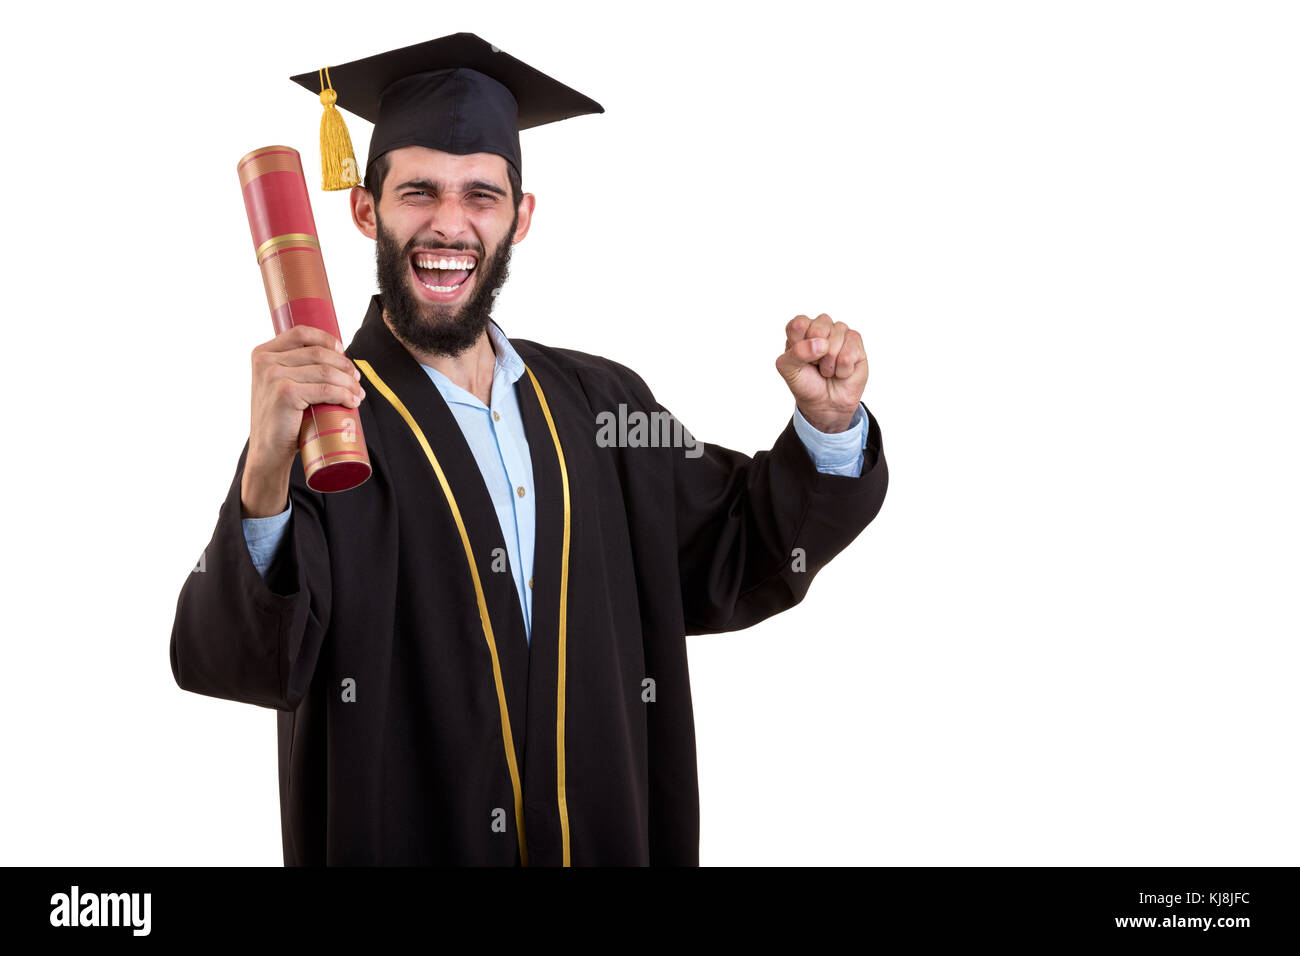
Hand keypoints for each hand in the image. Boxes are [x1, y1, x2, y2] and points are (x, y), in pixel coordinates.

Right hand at [241, 324, 363, 516]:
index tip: (343, 352)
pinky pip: (326, 389)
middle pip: (318, 353)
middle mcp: (265, 361)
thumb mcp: (280, 385)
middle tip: (357, 380)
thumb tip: (337, 357)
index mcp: (262, 354)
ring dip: (349, 382)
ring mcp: (274, 376)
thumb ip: (294, 368)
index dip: (327, 339)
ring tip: (358, 394)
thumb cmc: (281, 419)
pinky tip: (353, 402)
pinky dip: (344, 395)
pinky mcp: (285, 394)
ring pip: (326, 371)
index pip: (301, 333)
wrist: (267, 451)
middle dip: (345, 366)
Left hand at [774, 314, 868, 432]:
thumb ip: (796, 353)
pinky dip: (842, 369)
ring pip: (835, 342)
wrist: (825, 403)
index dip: (799, 346)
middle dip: (816, 356)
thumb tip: (821, 344)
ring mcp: (840, 331)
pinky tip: (841, 371)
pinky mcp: (856, 341)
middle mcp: (820, 325)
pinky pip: (849, 353)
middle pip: (818, 330)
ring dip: (829, 364)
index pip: (798, 324)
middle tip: (816, 365)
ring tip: (828, 369)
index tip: (799, 360)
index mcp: (800, 328)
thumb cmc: (806, 382)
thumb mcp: (788, 370)